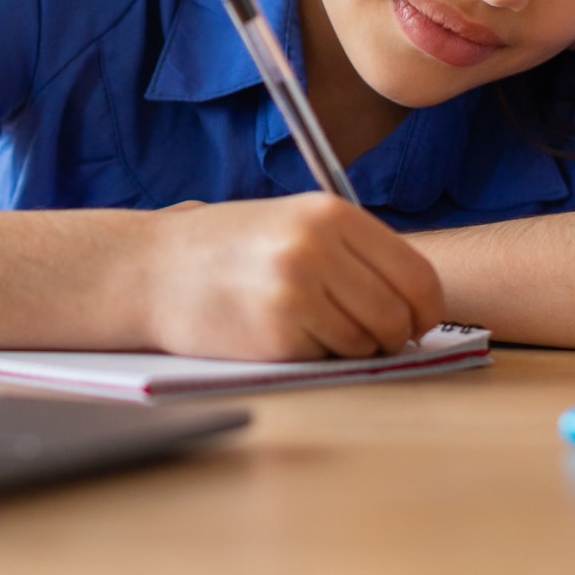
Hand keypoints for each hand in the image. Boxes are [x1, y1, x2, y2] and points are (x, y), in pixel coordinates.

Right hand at [144, 194, 444, 360]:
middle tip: (371, 336)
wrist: (151, 270)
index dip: (424, 309)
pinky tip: (283, 335)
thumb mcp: (291, 222)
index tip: (414, 322)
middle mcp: (318, 248)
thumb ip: (350, 248)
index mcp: (330, 213)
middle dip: (392, 334)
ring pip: (366, 342)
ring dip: (351, 347)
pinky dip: (316, 356)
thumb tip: (416, 299)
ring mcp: (298, 292)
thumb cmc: (225, 248)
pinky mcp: (276, 335)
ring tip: (312, 327)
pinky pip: (327, 360)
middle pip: (398, 314)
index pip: (417, 275)